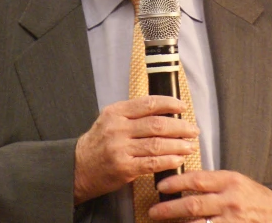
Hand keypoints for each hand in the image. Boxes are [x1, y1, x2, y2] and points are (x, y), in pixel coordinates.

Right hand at [73, 96, 199, 204]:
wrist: (78, 167)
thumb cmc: (99, 143)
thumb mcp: (110, 120)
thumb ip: (133, 114)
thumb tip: (165, 112)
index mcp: (116, 112)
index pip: (149, 103)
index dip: (169, 104)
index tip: (183, 107)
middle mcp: (117, 128)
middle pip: (157, 124)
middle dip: (180, 127)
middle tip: (193, 130)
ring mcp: (120, 148)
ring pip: (157, 144)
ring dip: (178, 145)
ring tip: (190, 146)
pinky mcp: (123, 167)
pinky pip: (152, 163)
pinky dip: (169, 161)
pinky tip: (179, 160)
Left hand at [148, 170, 271, 221]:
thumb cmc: (252, 196)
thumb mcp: (234, 181)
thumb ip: (212, 182)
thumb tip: (183, 183)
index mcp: (229, 181)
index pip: (197, 180)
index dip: (176, 183)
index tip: (161, 186)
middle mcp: (230, 201)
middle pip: (194, 205)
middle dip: (170, 209)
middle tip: (154, 211)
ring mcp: (232, 221)